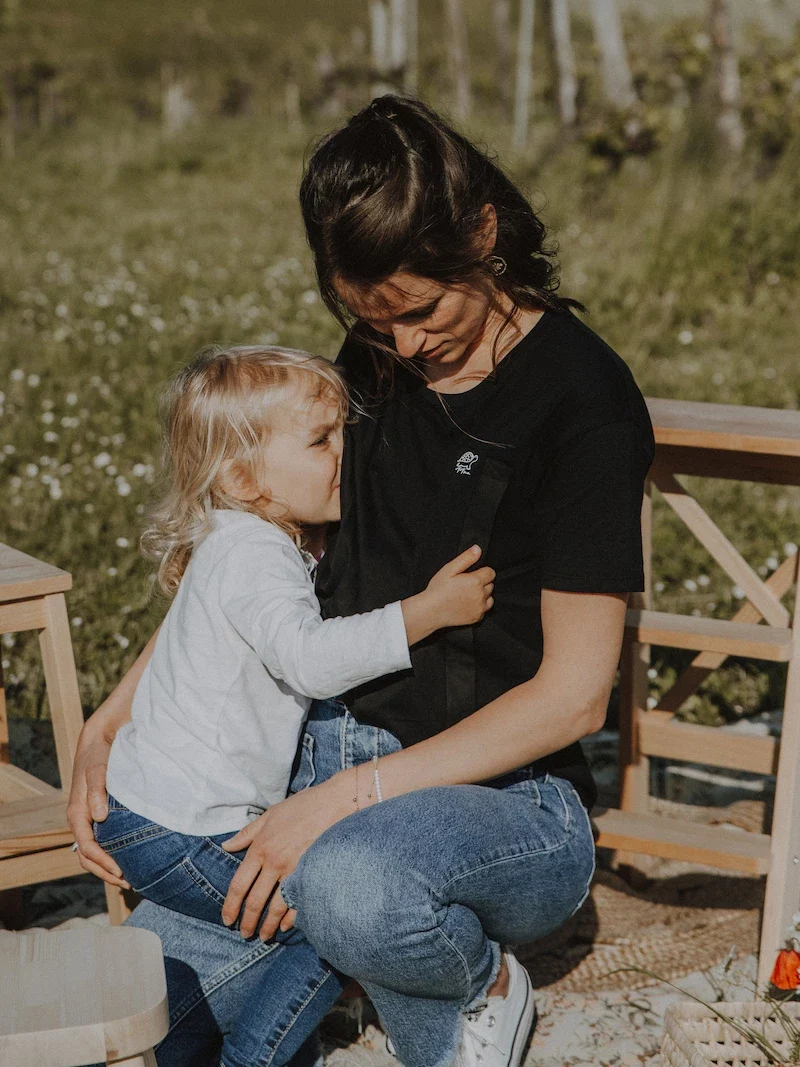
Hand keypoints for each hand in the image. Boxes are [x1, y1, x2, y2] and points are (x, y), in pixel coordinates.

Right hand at [65, 718, 130, 888]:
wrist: (100, 740)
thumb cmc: (99, 755)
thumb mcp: (98, 769)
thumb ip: (97, 791)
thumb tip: (99, 817)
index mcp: (77, 813)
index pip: (87, 848)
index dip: (103, 863)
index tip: (122, 872)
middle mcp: (81, 819)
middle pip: (88, 857)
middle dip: (106, 872)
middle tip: (129, 882)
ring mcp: (89, 818)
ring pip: (94, 852)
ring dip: (108, 867)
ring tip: (130, 878)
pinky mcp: (99, 814)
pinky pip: (101, 841)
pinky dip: (112, 853)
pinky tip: (130, 857)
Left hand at [221, 774, 352, 939]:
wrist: (335, 803)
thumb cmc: (302, 806)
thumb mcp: (270, 815)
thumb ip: (247, 833)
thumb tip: (226, 846)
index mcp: (260, 847)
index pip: (239, 884)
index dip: (231, 906)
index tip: (227, 920)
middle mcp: (274, 862)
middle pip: (255, 900)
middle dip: (247, 921)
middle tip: (244, 934)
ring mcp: (294, 870)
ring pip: (276, 907)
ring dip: (268, 926)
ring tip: (264, 936)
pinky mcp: (312, 874)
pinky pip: (298, 902)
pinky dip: (291, 918)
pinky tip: (286, 926)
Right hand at [424, 545, 494, 627]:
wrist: (431, 611)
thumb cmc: (438, 590)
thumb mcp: (449, 569)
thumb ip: (466, 558)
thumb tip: (478, 549)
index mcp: (475, 581)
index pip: (491, 572)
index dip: (482, 571)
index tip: (472, 574)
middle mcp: (480, 595)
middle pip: (490, 584)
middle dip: (481, 583)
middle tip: (466, 584)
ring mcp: (480, 608)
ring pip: (489, 597)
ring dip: (482, 595)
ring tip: (466, 594)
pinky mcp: (477, 617)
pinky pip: (484, 609)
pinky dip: (479, 606)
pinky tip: (466, 604)